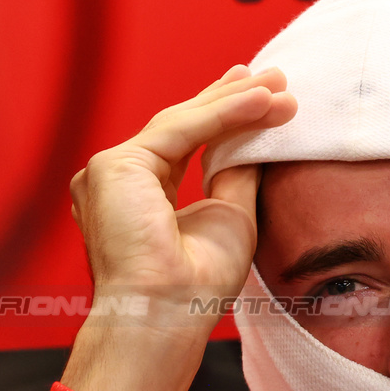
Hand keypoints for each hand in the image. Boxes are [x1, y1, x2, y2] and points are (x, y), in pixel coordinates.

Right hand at [68, 64, 295, 325]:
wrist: (166, 313)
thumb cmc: (195, 285)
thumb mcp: (229, 216)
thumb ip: (236, 174)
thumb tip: (257, 137)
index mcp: (141, 195)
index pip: (188, 143)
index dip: (224, 116)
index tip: (260, 93)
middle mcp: (120, 180)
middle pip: (184, 126)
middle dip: (232, 98)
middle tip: (273, 76)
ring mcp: (111, 171)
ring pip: (184, 123)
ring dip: (235, 101)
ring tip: (278, 86)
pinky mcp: (115, 166)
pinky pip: (181, 129)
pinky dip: (224, 113)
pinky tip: (260, 100)